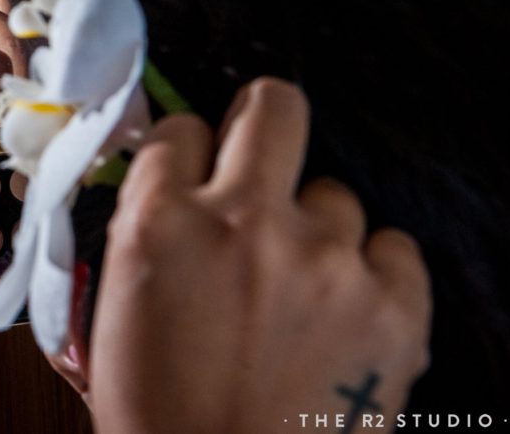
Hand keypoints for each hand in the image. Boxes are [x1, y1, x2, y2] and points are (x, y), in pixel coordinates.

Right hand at [90, 78, 431, 432]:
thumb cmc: (158, 411)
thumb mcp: (115, 309)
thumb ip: (144, 229)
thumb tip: (168, 179)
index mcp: (160, 224)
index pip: (180, 128)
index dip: (188, 151)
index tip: (195, 172)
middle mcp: (244, 223)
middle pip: (274, 106)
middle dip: (262, 120)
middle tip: (259, 154)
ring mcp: (325, 259)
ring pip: (333, 194)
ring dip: (311, 228)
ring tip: (296, 288)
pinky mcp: (394, 303)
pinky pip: (392, 245)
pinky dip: (369, 271)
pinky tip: (343, 311)